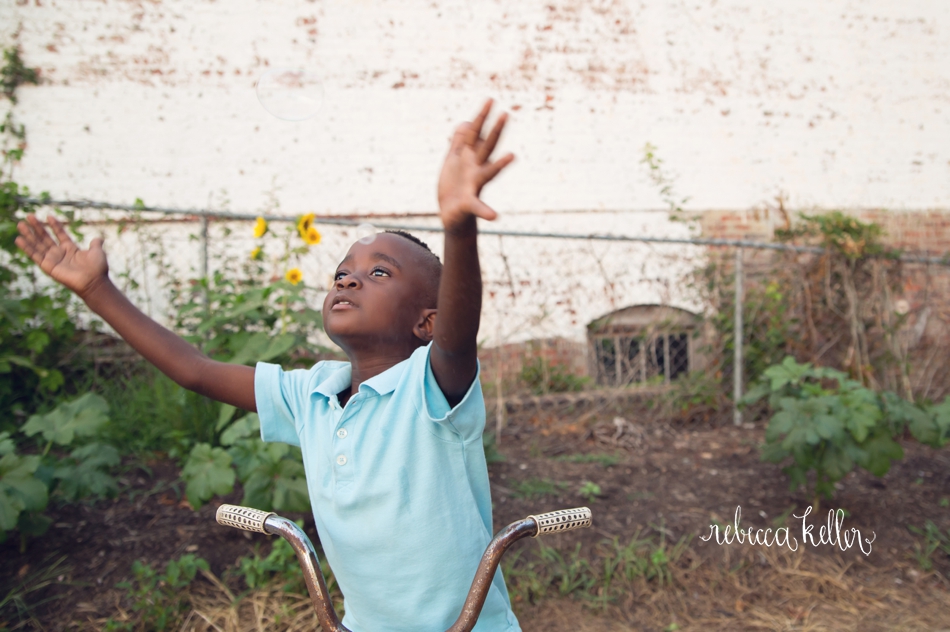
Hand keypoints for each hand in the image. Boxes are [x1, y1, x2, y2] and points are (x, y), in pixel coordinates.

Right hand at [15, 214, 108, 298]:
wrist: (94, 282)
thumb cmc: (98, 269)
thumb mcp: (97, 252)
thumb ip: (95, 244)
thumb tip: (99, 238)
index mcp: (71, 249)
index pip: (60, 234)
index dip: (55, 225)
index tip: (49, 216)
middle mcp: (60, 254)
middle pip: (46, 238)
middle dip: (37, 227)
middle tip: (29, 215)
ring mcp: (53, 260)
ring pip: (38, 245)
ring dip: (29, 235)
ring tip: (20, 224)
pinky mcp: (48, 267)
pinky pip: (35, 256)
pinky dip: (27, 248)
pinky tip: (19, 239)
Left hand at [437, 99, 514, 231]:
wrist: (452, 216)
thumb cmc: (454, 187)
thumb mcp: (453, 161)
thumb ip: (459, 142)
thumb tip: (465, 123)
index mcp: (469, 158)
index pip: (476, 134)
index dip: (482, 117)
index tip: (490, 99)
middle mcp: (476, 169)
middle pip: (486, 147)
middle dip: (495, 131)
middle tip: (506, 114)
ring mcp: (474, 186)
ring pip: (488, 173)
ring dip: (499, 165)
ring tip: (512, 157)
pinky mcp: (469, 204)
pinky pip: (478, 206)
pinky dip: (486, 211)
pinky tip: (494, 216)